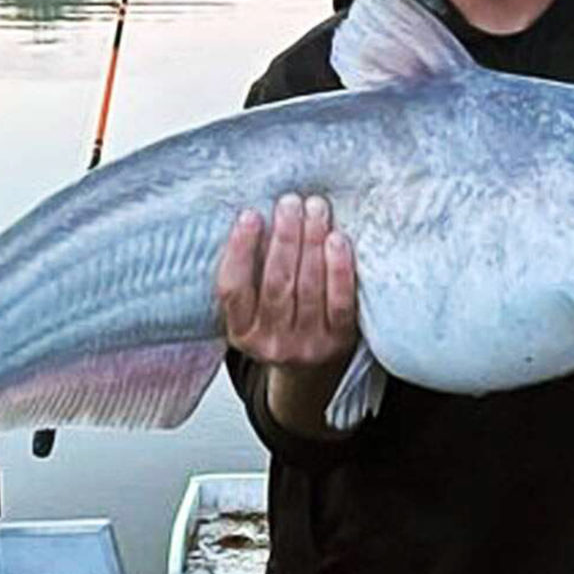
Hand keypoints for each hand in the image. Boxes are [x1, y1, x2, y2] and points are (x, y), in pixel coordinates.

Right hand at [216, 193, 358, 436]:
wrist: (311, 370)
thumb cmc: (279, 324)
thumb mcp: (251, 310)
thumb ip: (249, 275)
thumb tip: (257, 215)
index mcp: (241, 334)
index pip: (233, 289)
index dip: (240, 251)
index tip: (250, 215)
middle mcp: (271, 344)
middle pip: (276, 283)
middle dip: (284, 237)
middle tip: (290, 202)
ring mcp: (307, 345)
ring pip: (308, 287)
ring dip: (311, 242)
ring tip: (314, 208)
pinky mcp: (339, 342)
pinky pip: (340, 302)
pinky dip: (339, 269)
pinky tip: (337, 240)